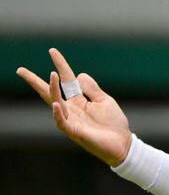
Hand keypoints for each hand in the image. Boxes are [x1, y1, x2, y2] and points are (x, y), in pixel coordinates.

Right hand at [16, 48, 132, 166]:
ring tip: (52, 75)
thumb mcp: (104, 100)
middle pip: (50, 92)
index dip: (60, 65)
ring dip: (53, 90)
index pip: (66, 79)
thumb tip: (79, 74)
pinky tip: (56, 104)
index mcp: (78, 100)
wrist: (122, 143)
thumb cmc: (113, 123)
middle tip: (20, 70)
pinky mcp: (75, 132)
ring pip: (55, 103)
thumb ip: (92, 88)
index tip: (52, 51)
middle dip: (35, 81)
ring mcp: (71, 120)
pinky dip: (57, 114)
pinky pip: (62, 122)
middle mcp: (71, 109)